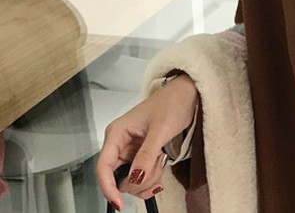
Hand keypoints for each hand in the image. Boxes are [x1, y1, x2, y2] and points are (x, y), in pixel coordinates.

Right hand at [96, 74, 197, 209]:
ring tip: (162, 158)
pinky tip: (161, 165)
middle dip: (138, 179)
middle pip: (117, 178)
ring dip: (148, 177)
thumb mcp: (161, 129)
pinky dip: (152, 177)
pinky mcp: (142, 155)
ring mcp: (131, 150)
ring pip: (131, 180)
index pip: (103, 167)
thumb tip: (135, 178)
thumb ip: (147, 155)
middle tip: (156, 165)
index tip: (119, 203)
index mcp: (117, 133)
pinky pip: (141, 176)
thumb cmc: (173, 102)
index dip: (108, 188)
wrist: (188, 94)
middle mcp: (121, 142)